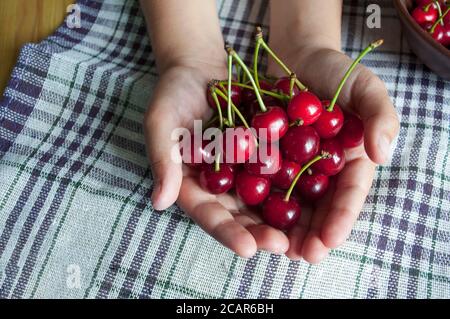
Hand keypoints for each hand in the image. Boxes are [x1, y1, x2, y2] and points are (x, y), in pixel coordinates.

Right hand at [144, 61, 289, 257]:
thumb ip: (162, 160)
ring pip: (265, 201)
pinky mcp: (266, 154)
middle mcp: (222, 185)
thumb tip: (160, 202)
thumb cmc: (173, 94)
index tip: (246, 248)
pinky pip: (283, 171)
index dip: (226, 232)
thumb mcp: (162, 123)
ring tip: (305, 234)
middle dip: (260, 234)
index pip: (209, 214)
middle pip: (241, 216)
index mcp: (194, 185)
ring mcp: (245, 171)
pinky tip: (320, 197)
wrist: (201, 67)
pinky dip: (299, 184)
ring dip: (284, 219)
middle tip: (283, 247)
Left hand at [267, 46, 399, 262]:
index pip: (348, 196)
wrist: (297, 58)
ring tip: (273, 247)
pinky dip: (254, 200)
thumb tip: (383, 153)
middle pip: (316, 209)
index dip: (340, 219)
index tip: (329, 241)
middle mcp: (320, 173)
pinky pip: (259, 182)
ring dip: (281, 228)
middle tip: (299, 255)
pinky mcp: (265, 161)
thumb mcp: (365, 88)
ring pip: (287, 204)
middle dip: (309, 235)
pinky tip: (246, 217)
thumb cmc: (336, 72)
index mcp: (348, 163)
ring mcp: (292, 169)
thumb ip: (380, 116)